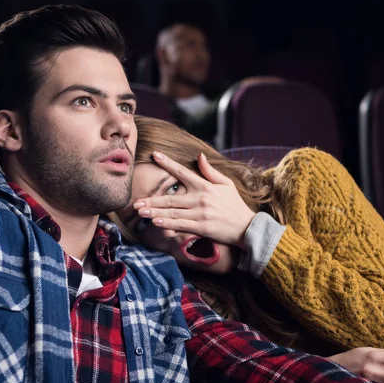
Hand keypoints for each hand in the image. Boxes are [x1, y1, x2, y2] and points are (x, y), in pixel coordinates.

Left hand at [134, 152, 255, 247]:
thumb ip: (210, 171)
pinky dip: (168, 224)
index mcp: (205, 186)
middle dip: (152, 199)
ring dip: (155, 212)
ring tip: (140, 212)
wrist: (247, 227)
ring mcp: (200, 214)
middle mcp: (201, 198)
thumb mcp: (226, 184)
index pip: (183, 172)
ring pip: (173, 212)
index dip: (168, 163)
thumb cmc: (235, 205)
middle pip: (171, 198)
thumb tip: (199, 156)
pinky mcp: (202, 227)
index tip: (154, 155)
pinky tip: (156, 222)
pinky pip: (181, 225)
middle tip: (136, 201)